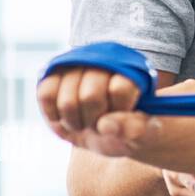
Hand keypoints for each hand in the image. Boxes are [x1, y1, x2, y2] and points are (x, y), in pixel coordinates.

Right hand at [37, 65, 156, 157]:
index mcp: (135, 70)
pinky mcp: (53, 76)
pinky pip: (46, 95)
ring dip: (75, 123)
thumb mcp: (148, 133)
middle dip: (95, 120)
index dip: (119, 111)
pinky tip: (67, 119)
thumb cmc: (134, 129)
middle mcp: (104, 61)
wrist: (112, 130)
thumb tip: (105, 125)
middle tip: (101, 123)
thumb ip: (136, 129)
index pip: (120, 89)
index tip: (123, 117)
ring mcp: (76, 66)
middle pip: (90, 97)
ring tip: (86, 123)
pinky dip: (55, 116)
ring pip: (67, 101)